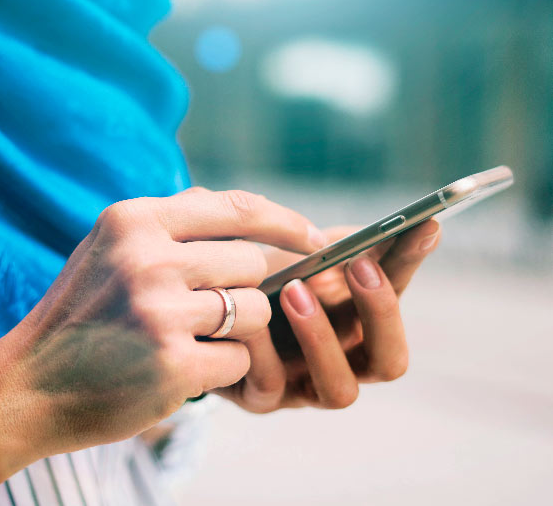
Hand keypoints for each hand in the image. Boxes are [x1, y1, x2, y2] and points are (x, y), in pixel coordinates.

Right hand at [0, 188, 325, 457]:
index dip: (285, 221)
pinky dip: (222, 369)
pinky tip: (183, 371)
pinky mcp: (171, 362)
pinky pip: (240, 359)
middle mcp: (147, 257)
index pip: (235, 207)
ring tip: (190, 342)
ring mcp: (159, 310)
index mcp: (133, 220)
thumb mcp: (108, 250)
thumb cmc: (78, 316)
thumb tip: (248, 213)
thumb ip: (170, 226)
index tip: (315, 238)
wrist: (25, 387)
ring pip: (254, 310)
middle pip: (252, 262)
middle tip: (212, 314)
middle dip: (246, 291)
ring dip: (236, 333)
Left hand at [217, 220, 440, 411]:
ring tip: (294, 289)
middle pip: (390, 361)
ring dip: (321, 337)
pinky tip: (248, 316)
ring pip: (340, 390)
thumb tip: (393, 227)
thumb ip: (344, 244)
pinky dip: (262, 347)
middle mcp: (343, 361)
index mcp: (359, 321)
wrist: (201, 299)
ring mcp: (305, 387)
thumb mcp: (300, 253)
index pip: (398, 294)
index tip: (422, 224)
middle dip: (380, 312)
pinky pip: (270, 383)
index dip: (411, 263)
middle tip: (358, 265)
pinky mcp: (262, 398)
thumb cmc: (260, 275)